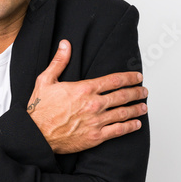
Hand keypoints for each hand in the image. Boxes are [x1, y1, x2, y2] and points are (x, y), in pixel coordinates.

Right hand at [26, 39, 147, 153]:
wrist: (36, 135)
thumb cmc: (39, 110)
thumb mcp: (45, 81)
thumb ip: (59, 62)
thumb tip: (65, 44)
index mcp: (84, 89)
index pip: (114, 80)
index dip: (129, 78)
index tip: (137, 77)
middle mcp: (94, 104)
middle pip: (123, 96)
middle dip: (136, 92)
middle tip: (144, 91)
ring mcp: (96, 121)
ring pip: (123, 113)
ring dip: (136, 109)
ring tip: (144, 106)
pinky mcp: (96, 137)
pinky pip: (118, 130)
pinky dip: (130, 127)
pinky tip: (136, 124)